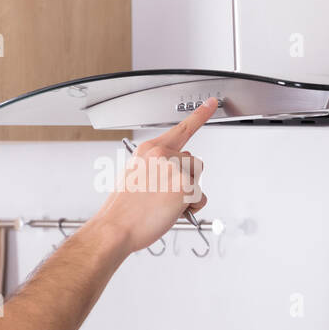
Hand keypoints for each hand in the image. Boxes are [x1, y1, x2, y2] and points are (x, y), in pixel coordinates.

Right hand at [92, 96, 217, 252]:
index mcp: (148, 149)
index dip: (200, 114)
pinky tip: (171, 210)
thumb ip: (155, 167)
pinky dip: (191, 207)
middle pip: (193, 161)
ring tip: (164, 203)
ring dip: (188, 192)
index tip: (212, 103)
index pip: (181, 128)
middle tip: (163, 194)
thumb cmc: (123, 209)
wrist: (116, 227)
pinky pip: (200, 197)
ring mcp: (174, 168)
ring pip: (198, 178)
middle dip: (185, 178)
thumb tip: (172, 175)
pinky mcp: (184, 186)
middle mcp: (162, 154)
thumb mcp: (134, 176)